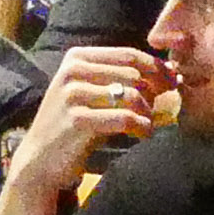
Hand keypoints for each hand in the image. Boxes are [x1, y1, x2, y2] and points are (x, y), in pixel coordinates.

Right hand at [9, 44, 169, 207]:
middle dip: (154, 91)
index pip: (129, 54)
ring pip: (132, 95)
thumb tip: (171, 69)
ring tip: (147, 123)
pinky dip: (141, 126)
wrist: (40, 160)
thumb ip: (123, 78)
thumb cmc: (75, 125)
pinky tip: (143, 134)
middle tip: (160, 108)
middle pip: (133, 74)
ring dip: (148, 111)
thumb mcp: (93, 93)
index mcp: (77, 57)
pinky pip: (124, 118)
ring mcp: (72, 94)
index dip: (157, 67)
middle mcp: (72, 71)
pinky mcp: (77, 120)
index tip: (173, 82)